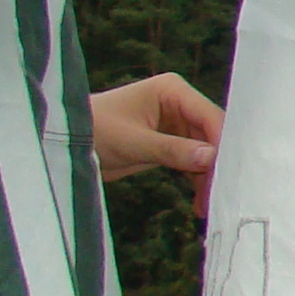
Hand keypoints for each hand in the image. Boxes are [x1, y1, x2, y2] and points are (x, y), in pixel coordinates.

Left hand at [88, 74, 223, 214]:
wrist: (65, 141)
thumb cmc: (93, 130)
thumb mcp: (134, 142)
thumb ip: (173, 150)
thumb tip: (212, 158)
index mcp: (173, 91)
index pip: (209, 116)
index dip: (222, 143)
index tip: (229, 173)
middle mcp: (179, 104)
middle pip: (212, 135)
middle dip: (217, 164)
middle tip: (221, 194)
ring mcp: (175, 124)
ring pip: (205, 152)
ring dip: (207, 177)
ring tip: (208, 205)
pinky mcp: (169, 143)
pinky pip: (191, 161)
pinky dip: (196, 180)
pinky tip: (199, 202)